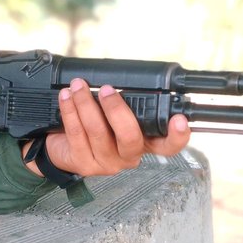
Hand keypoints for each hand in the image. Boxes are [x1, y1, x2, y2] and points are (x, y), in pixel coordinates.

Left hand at [26, 78, 191, 178]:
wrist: (62, 148)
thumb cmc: (94, 124)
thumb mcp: (113, 114)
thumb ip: (125, 102)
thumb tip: (121, 78)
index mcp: (144, 142)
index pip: (168, 145)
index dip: (178, 136)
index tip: (180, 120)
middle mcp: (129, 156)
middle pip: (130, 138)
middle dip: (116, 109)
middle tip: (106, 90)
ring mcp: (107, 163)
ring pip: (98, 132)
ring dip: (86, 103)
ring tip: (78, 85)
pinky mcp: (84, 164)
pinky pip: (77, 133)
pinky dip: (70, 110)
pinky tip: (66, 97)